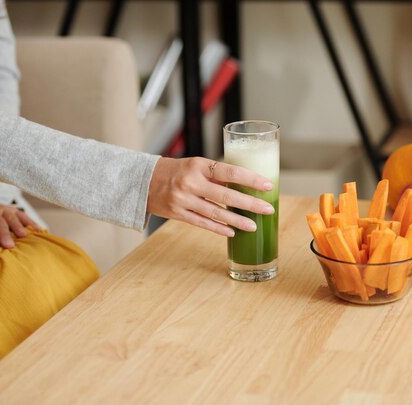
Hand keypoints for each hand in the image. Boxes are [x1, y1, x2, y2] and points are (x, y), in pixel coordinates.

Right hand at [147, 157, 274, 236]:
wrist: (144, 181)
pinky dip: (218, 228)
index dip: (251, 179)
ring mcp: (183, 199)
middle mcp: (191, 182)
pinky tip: (232, 232)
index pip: (231, 171)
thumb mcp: (196, 165)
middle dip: (250, 203)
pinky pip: (202, 223)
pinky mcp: (177, 213)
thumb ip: (217, 175)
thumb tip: (246, 186)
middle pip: (227, 195)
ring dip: (237, 220)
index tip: (268, 185)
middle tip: (268, 209)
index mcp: (199, 165)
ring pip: (216, 212)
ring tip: (253, 226)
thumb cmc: (176, 171)